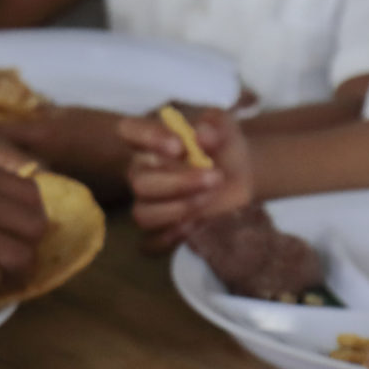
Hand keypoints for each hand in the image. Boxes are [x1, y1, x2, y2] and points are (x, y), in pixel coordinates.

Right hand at [118, 105, 250, 241]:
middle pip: (139, 182)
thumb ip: (214, 125)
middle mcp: (142, 170)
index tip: (179, 145)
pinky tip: (196, 225)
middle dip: (177, 183)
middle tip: (214, 177)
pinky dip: (172, 237)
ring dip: (177, 209)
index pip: (129, 131)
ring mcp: (149, 202)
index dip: (147, 138)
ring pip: (143, 214)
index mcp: (150, 140)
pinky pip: (151, 242)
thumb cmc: (222, 144)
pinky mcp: (162, 228)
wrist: (238, 171)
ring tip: (208, 200)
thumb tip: (203, 135)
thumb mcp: (223, 126)